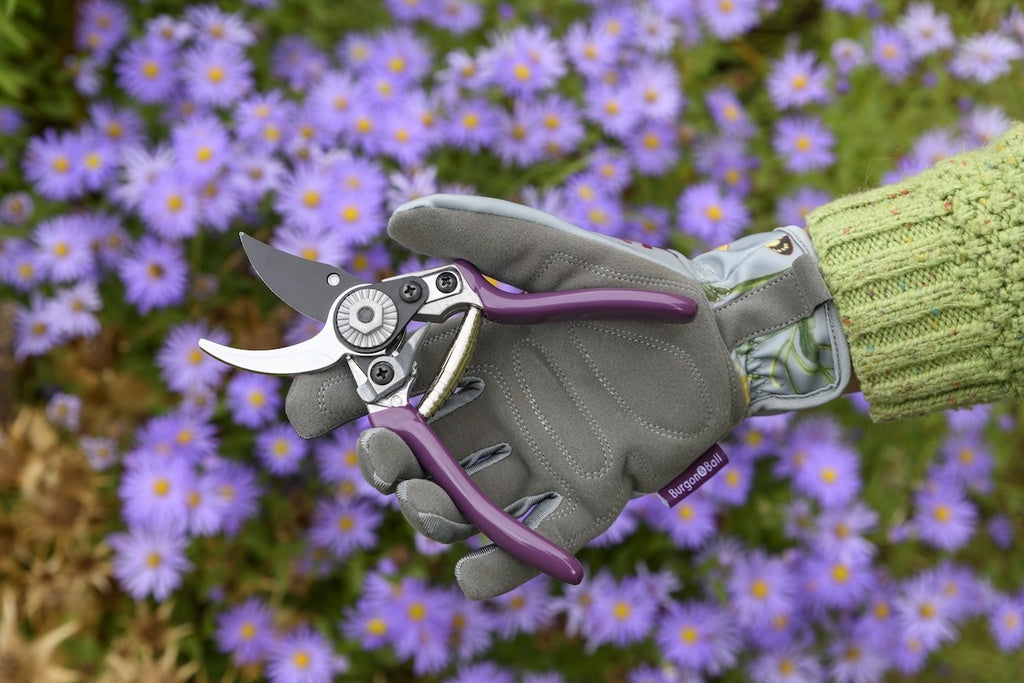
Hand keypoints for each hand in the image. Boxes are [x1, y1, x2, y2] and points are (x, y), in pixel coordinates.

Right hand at [286, 194, 849, 598]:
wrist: (725, 334)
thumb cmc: (640, 285)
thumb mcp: (561, 251)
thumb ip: (484, 232)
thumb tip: (396, 220)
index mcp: (482, 347)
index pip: (394, 371)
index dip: (344, 389)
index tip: (307, 410)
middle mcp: (500, 403)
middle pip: (419, 444)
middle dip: (385, 459)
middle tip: (386, 458)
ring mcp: (542, 452)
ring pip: (465, 496)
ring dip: (434, 511)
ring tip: (435, 505)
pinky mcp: (590, 492)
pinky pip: (537, 537)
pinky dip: (503, 563)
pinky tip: (476, 570)